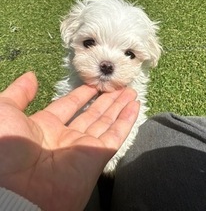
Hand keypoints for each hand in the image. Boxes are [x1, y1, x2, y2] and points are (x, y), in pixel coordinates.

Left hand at [0, 72, 138, 210]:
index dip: (82, 94)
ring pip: (107, 122)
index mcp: (45, 127)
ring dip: (120, 106)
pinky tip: (134, 105)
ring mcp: (85, 147)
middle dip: (106, 99)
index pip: (69, 106)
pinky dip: (127, 120)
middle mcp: (67, 137)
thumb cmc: (6, 146)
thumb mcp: (4, 111)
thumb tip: (31, 75)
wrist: (15, 188)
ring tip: (130, 92)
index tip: (93, 84)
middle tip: (119, 86)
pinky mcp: (99, 156)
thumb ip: (19, 93)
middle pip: (92, 114)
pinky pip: (117, 134)